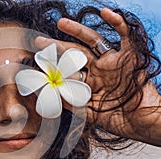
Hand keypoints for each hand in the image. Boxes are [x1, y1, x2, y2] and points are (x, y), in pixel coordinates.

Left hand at [34, 8, 160, 145]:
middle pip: (74, 54)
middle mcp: (98, 70)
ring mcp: (112, 62)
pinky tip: (105, 12)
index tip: (36, 63)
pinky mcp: (129, 56)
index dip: (52, 67)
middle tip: (39, 42)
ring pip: (93, 41)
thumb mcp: (90, 113)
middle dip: (56, 48)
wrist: (144, 124)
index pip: (66, 71)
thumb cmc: (119, 121)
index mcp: (87, 84)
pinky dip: (117, 22)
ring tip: (60, 23)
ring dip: (77, 31)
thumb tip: (50, 93)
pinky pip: (124, 35)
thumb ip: (72, 103)